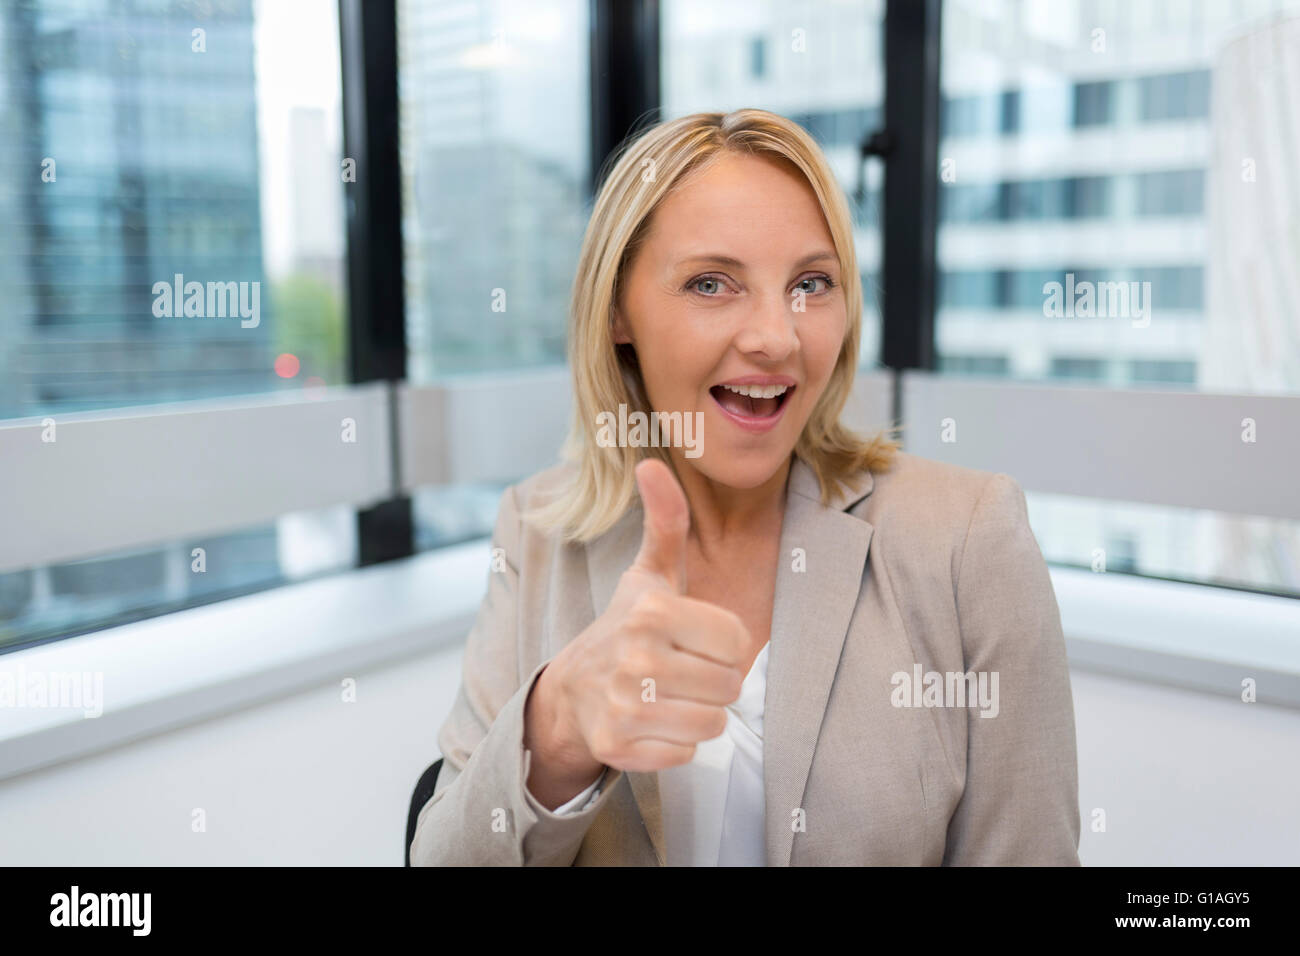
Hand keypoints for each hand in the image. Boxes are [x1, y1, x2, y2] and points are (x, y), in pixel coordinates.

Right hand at [537, 458, 750, 776]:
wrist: (571, 690)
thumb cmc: (627, 626)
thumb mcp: (651, 574)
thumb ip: (666, 521)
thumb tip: (652, 464)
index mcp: (653, 611)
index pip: (737, 641)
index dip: (723, 644)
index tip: (695, 640)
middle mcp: (636, 658)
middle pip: (730, 686)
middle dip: (714, 682)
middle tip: (683, 672)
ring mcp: (624, 705)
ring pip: (712, 723)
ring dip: (699, 714)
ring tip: (672, 697)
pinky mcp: (617, 746)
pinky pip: (685, 754)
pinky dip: (675, 745)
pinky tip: (653, 723)